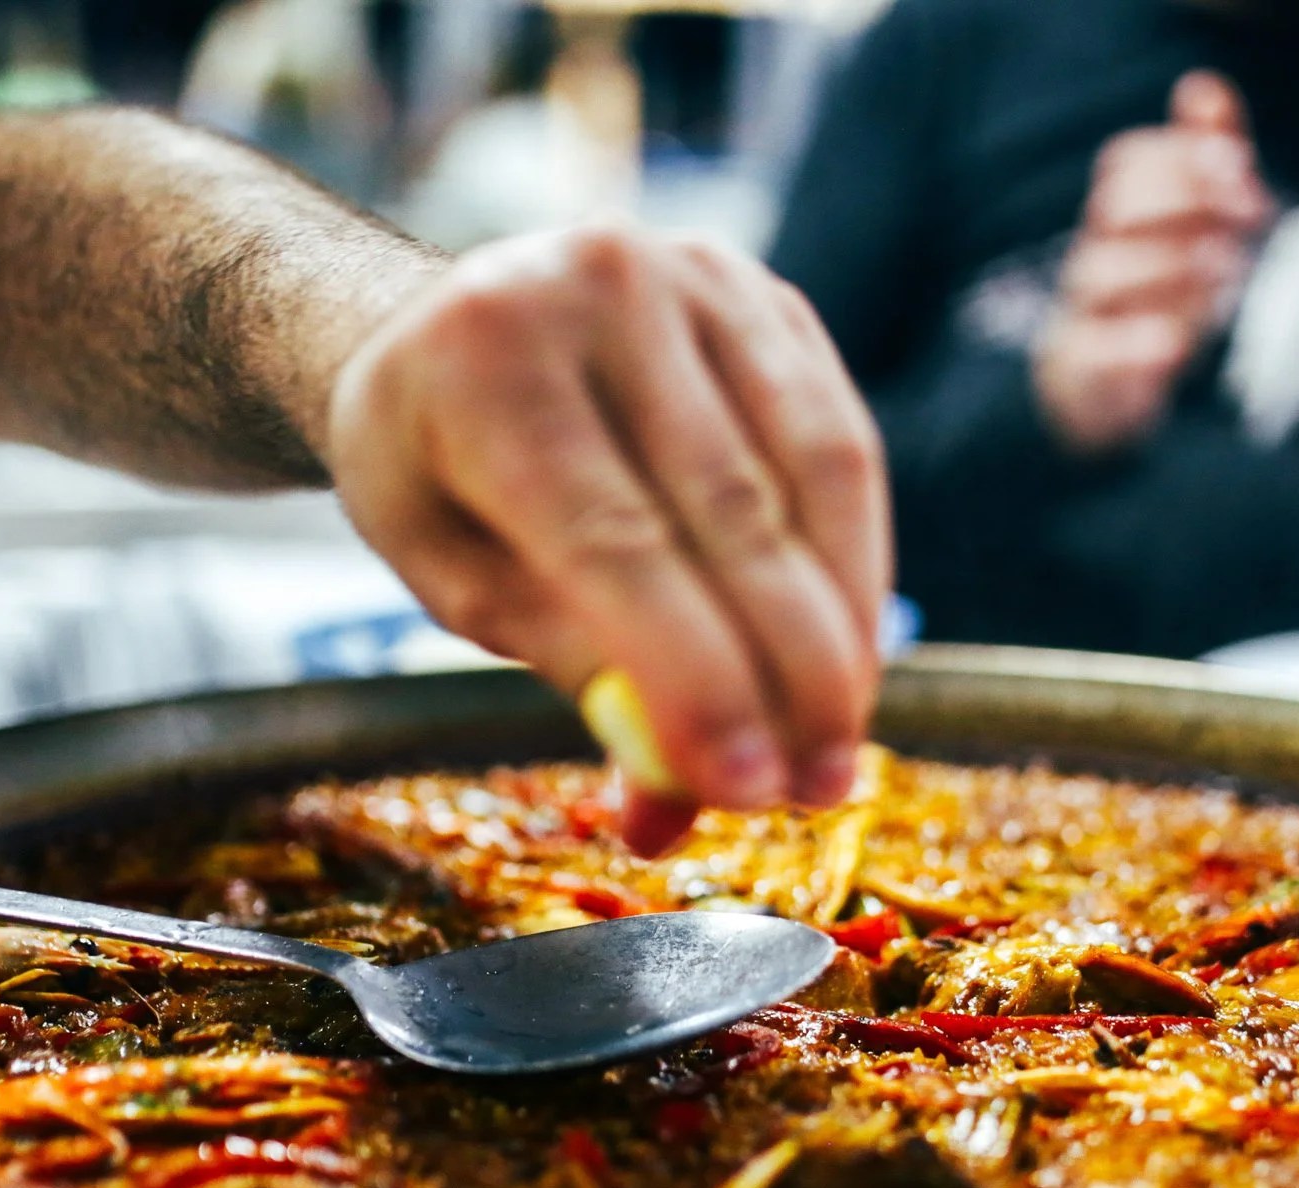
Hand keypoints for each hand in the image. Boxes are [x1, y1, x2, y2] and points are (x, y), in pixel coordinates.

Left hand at [326, 226, 889, 854]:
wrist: (443, 322)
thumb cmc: (442, 470)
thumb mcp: (456, 574)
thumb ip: (570, 669)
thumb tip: (673, 802)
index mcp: (479, 364)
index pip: (610, 539)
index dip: (692, 674)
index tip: (747, 787)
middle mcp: (594, 287)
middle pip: (729, 508)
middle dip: (789, 669)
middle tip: (815, 788)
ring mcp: (693, 275)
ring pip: (810, 473)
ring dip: (843, 628)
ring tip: (839, 739)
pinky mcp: (766, 296)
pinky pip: (839, 444)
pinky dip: (856, 561)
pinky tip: (850, 650)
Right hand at [1032, 71, 1271, 453]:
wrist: (1101, 399)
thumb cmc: (1158, 304)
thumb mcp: (1192, 231)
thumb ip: (1204, 159)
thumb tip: (1203, 87)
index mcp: (1118, 218)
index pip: (1127, 162)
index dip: (1183, 158)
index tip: (1245, 173)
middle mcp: (1095, 256)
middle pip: (1114, 206)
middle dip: (1184, 202)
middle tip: (1247, 220)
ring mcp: (1082, 313)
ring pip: (1100, 273)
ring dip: (1167, 268)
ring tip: (1224, 276)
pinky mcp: (1081, 371)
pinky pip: (1093, 350)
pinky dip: (1134, 344)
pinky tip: (1176, 344)